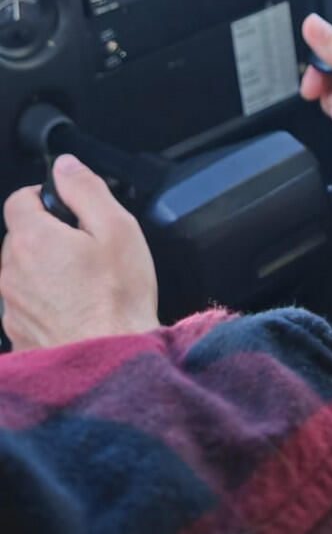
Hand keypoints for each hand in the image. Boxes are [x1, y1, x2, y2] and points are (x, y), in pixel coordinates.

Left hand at [0, 156, 158, 351]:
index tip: (68, 211)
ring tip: (83, 286)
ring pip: (20, 273)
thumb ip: (86, 189)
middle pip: (19, 238)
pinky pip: (24, 306)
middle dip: (46, 237)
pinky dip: (43, 304)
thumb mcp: (118, 228)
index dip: (44, 198)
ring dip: (43, 272)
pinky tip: (73, 312)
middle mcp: (11, 272)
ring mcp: (11, 307)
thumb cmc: (119, 301)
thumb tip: (65, 166)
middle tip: (86, 252)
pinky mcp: (16, 336)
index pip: (18, 200)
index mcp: (33, 240)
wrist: (112, 367)